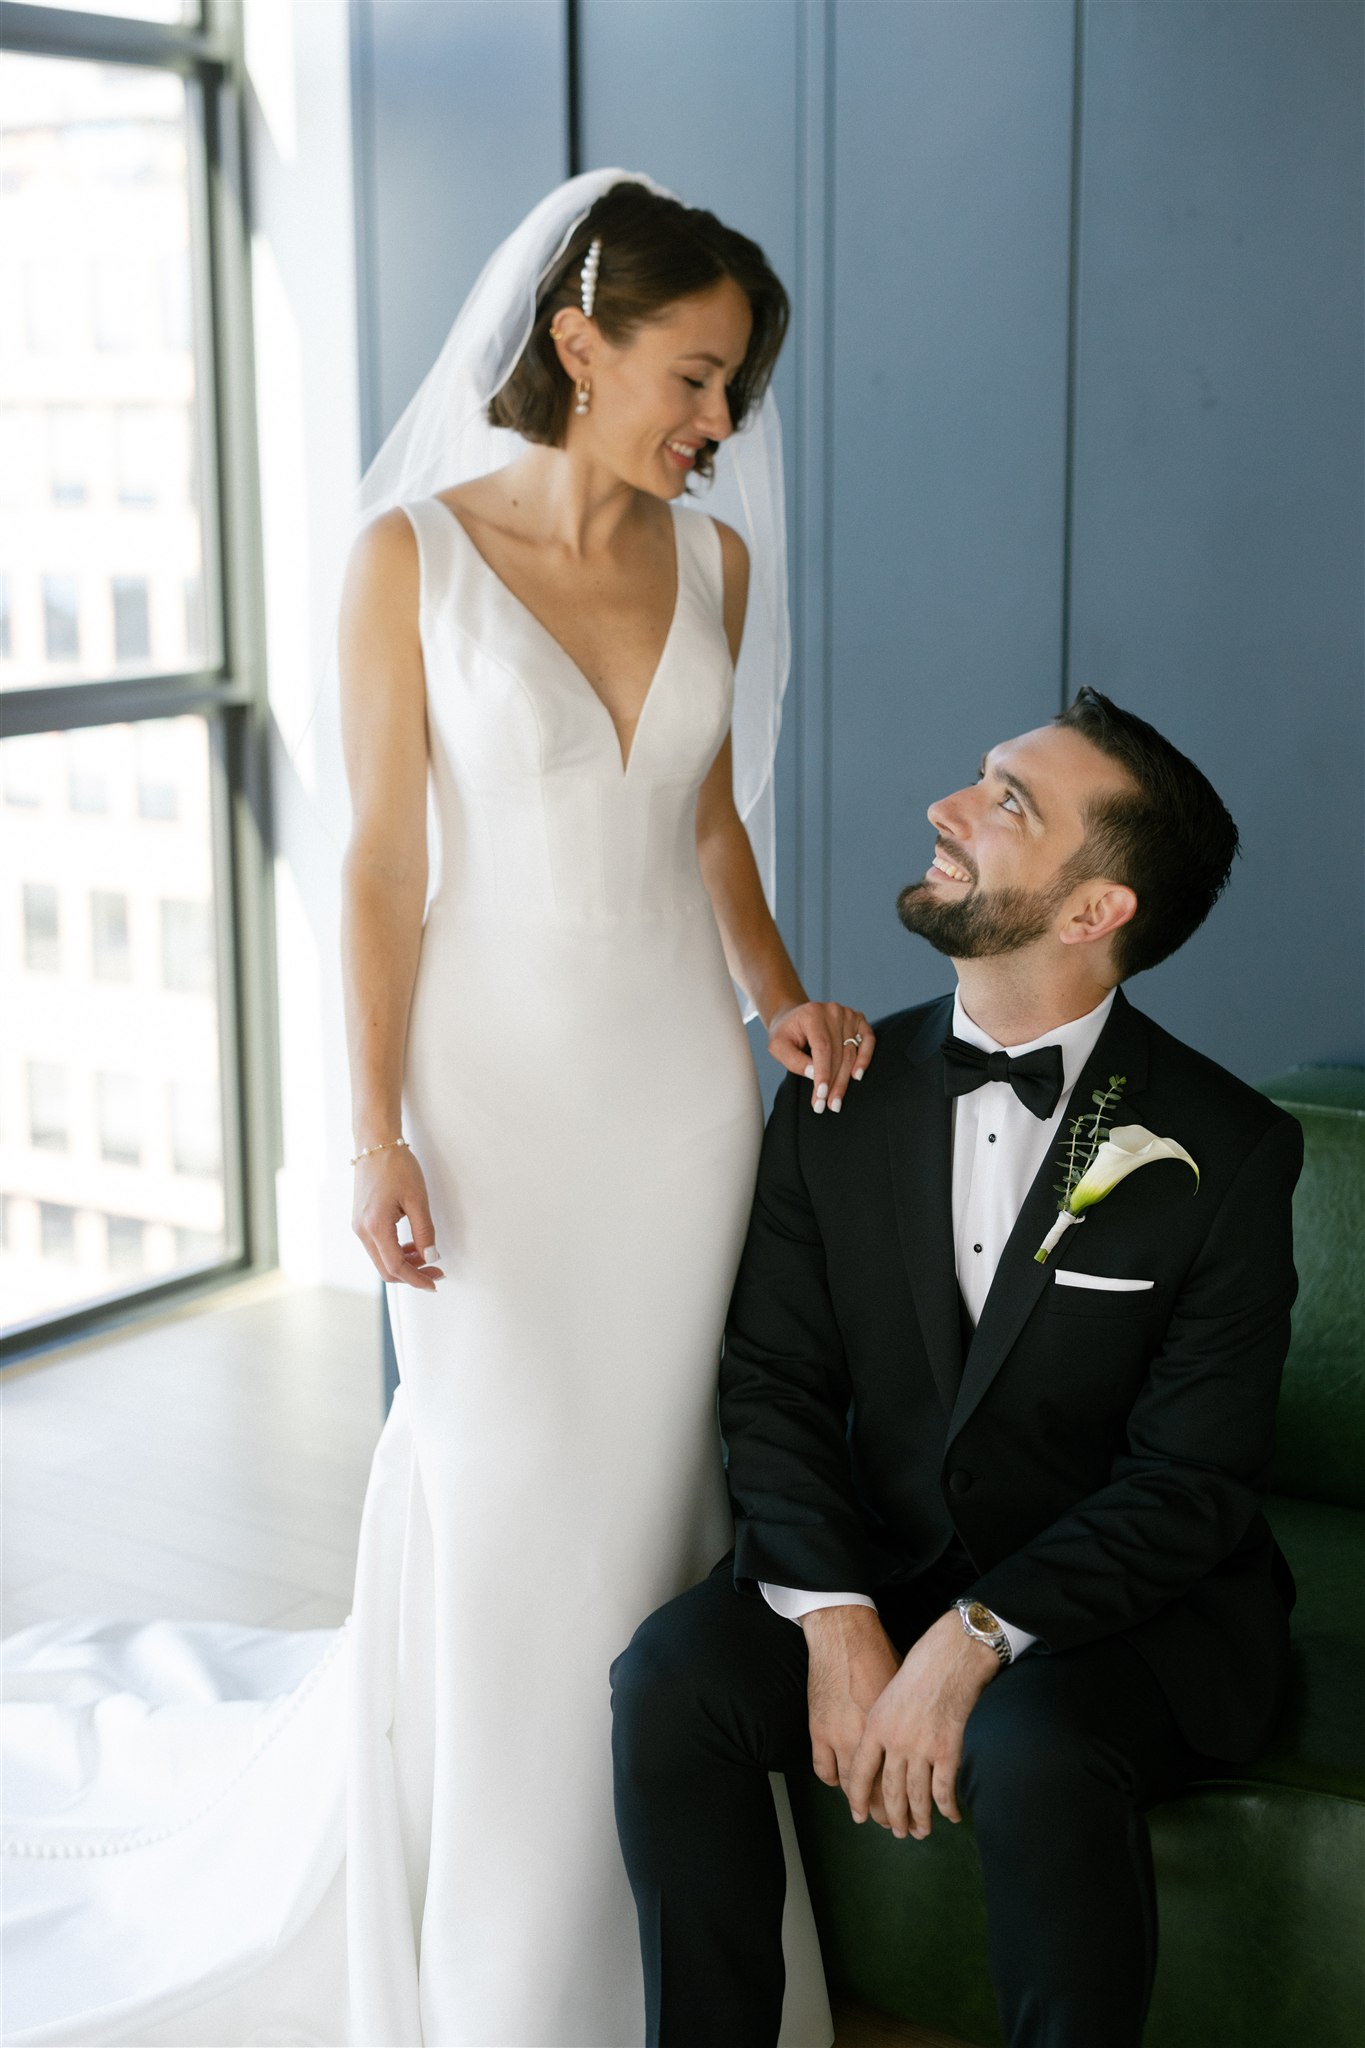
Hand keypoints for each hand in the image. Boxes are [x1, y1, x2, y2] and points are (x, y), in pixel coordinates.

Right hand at [352, 1146, 443, 1289]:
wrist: (375, 1144)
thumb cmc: (396, 1166)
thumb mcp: (417, 1199)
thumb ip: (424, 1232)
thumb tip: (430, 1257)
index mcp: (375, 1226)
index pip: (396, 1267)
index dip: (416, 1279)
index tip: (435, 1282)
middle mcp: (362, 1231)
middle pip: (386, 1270)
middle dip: (412, 1275)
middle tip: (436, 1271)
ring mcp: (359, 1227)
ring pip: (382, 1260)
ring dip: (405, 1264)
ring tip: (428, 1256)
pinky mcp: (361, 1222)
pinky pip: (378, 1247)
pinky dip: (396, 1252)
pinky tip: (412, 1246)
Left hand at [768, 1001, 875, 1113]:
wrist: (794, 1017)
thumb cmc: (786, 1033)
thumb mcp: (778, 1046)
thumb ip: (793, 1060)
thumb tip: (815, 1074)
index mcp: (813, 1014)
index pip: (823, 1048)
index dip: (823, 1073)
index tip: (821, 1095)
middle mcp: (833, 1011)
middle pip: (838, 1053)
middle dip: (833, 1083)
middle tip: (828, 1106)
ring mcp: (848, 1014)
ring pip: (851, 1052)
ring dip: (845, 1079)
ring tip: (836, 1101)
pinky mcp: (858, 1019)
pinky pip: (868, 1040)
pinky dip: (865, 1058)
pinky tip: (857, 1076)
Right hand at [801, 1606, 900, 1826]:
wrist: (844, 1636)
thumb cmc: (880, 1656)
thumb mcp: (902, 1694)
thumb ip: (907, 1725)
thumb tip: (921, 1745)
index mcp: (892, 1733)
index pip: (901, 1782)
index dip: (909, 1805)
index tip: (916, 1819)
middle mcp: (866, 1741)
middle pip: (878, 1791)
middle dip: (887, 1813)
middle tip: (896, 1827)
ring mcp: (838, 1737)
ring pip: (850, 1786)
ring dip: (859, 1803)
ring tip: (868, 1816)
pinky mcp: (818, 1730)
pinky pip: (824, 1769)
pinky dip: (833, 1779)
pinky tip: (841, 1783)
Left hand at [847, 1610, 999, 1841]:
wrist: (948, 1658)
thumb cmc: (918, 1670)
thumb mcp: (886, 1696)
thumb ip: (881, 1727)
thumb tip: (878, 1755)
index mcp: (876, 1727)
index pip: (860, 1772)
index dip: (858, 1798)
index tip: (858, 1816)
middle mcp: (895, 1742)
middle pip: (890, 1791)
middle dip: (893, 1817)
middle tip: (897, 1832)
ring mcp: (922, 1748)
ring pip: (917, 1796)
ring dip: (919, 1819)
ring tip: (921, 1831)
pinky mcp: (948, 1750)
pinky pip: (944, 1789)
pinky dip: (947, 1807)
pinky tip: (951, 1815)